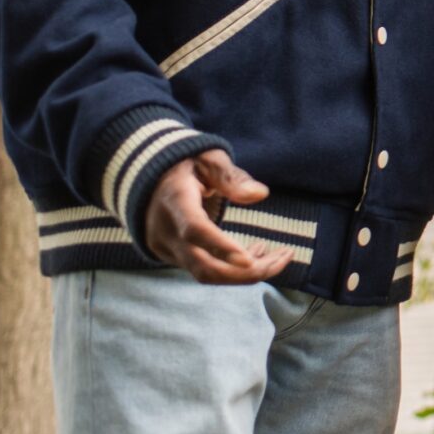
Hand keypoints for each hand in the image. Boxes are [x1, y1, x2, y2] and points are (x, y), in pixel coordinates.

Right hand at [144, 149, 292, 285]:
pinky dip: (233, 269)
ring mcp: (166, 249)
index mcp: (174, 201)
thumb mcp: (208, 159)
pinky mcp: (173, 257)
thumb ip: (231, 177)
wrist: (149, 179)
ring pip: (206, 274)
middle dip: (246, 272)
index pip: (194, 230)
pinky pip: (204, 271)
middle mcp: (166, 231)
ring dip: (245, 273)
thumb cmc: (187, 164)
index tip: (250, 259)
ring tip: (279, 256)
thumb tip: (260, 194)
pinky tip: (258, 254)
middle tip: (284, 257)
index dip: (220, 246)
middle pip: (203, 266)